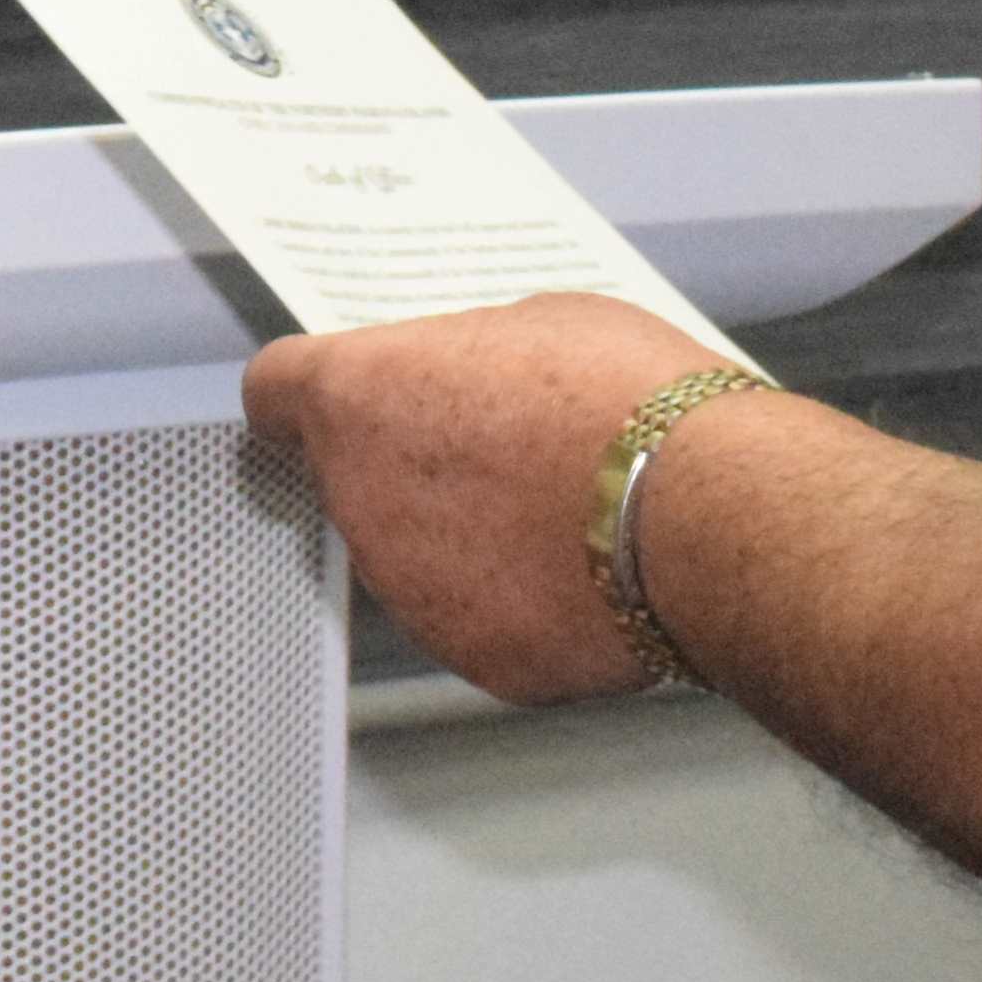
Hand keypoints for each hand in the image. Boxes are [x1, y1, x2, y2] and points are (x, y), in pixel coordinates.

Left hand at [241, 290, 757, 703]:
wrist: (705, 517)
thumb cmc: (628, 402)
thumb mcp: (545, 322)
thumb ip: (475, 358)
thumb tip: (476, 381)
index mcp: (360, 398)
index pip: (276, 391)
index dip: (312, 393)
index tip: (345, 400)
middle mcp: (361, 500)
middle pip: (354, 479)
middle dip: (410, 467)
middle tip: (500, 452)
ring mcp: (410, 592)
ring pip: (415, 559)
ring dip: (462, 542)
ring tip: (559, 517)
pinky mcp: (473, 659)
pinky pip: (479, 623)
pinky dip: (518, 607)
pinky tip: (584, 578)